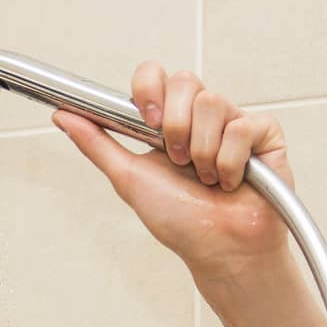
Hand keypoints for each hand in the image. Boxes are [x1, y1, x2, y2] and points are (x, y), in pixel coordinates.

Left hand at [52, 62, 291, 280]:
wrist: (219, 251)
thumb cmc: (180, 221)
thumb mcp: (128, 178)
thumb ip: (97, 143)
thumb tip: (61, 116)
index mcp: (169, 121)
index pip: (156, 75)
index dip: (150, 90)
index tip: (149, 122)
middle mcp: (201, 117)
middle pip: (185, 81)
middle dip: (175, 128)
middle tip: (178, 161)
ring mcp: (234, 123)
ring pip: (213, 103)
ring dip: (202, 152)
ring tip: (206, 178)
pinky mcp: (265, 135)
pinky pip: (243, 127)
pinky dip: (231, 163)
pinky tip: (231, 182)